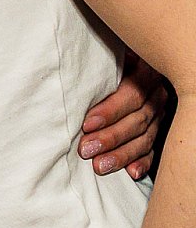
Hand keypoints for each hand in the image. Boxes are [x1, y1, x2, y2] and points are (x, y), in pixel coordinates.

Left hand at [79, 51, 168, 178]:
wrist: (131, 59)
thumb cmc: (108, 55)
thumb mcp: (108, 54)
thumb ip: (98, 64)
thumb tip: (68, 70)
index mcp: (146, 72)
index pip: (132, 95)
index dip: (110, 111)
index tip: (87, 123)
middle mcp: (157, 95)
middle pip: (137, 120)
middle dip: (110, 137)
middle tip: (86, 149)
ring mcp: (159, 114)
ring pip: (144, 138)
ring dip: (122, 154)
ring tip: (99, 165)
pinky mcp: (157, 128)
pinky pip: (152, 148)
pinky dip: (142, 162)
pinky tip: (132, 173)